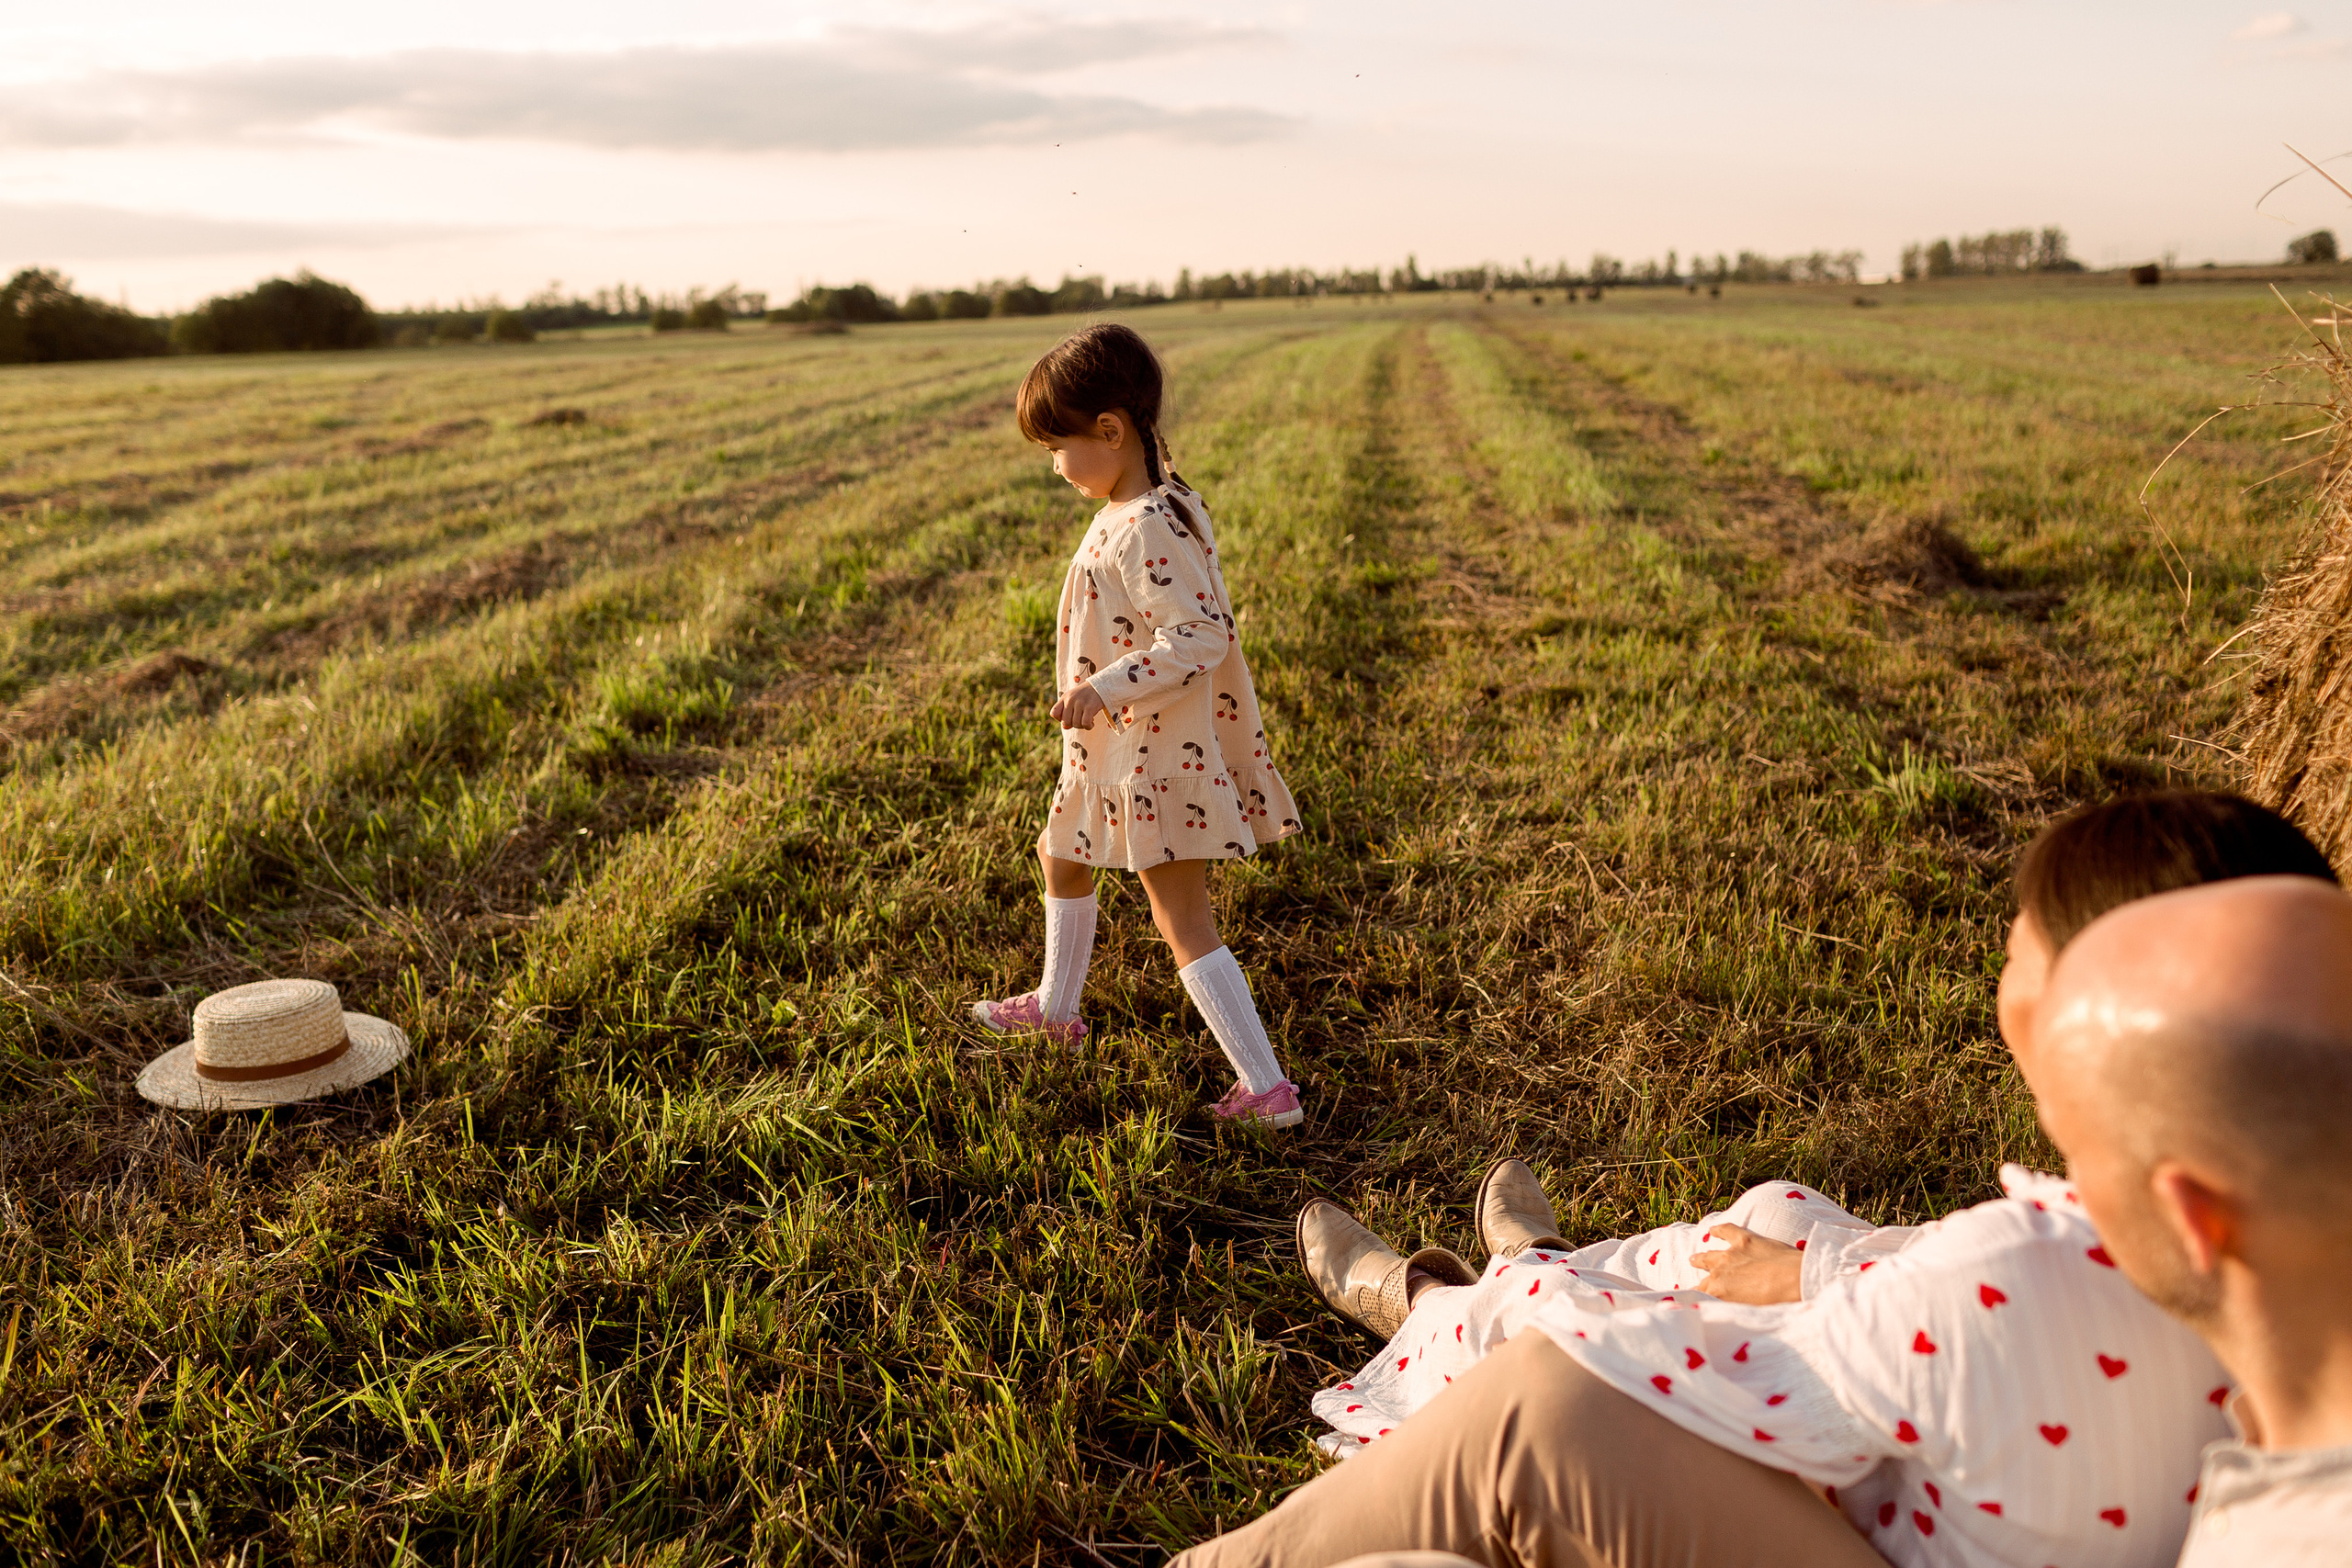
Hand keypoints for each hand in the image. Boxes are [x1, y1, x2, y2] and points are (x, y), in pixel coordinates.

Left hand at [1050, 683, 1107, 730]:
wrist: (1101, 685)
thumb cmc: (1086, 695)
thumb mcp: (1073, 699)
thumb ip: (1067, 713)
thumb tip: (1065, 727)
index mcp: (1065, 697)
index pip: (1054, 713)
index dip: (1060, 719)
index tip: (1070, 716)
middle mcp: (1070, 700)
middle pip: (1066, 722)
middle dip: (1074, 724)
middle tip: (1081, 719)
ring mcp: (1080, 703)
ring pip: (1076, 724)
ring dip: (1082, 726)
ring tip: (1088, 719)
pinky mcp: (1090, 707)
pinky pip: (1085, 724)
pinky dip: (1089, 726)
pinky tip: (1092, 723)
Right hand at [1689, 1223, 1803, 1305]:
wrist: (1796, 1281)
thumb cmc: (1777, 1304)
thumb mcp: (1750, 1313)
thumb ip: (1734, 1310)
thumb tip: (1726, 1312)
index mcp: (1719, 1292)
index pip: (1702, 1297)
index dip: (1699, 1300)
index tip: (1696, 1303)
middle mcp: (1719, 1272)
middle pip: (1704, 1278)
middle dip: (1699, 1282)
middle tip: (1694, 1285)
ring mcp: (1731, 1254)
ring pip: (1709, 1255)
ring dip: (1702, 1258)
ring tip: (1694, 1259)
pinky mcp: (1745, 1240)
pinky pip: (1726, 1231)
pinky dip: (1719, 1230)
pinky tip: (1713, 1230)